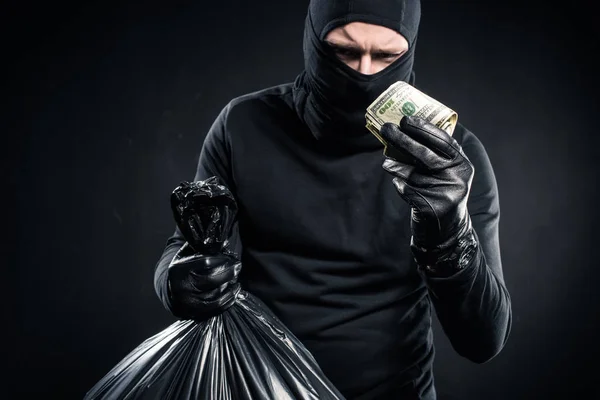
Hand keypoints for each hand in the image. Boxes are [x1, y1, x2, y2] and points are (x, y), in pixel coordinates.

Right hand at [167, 242, 241, 319]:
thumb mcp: (186, 254)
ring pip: (216, 294)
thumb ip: (200, 246)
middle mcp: (181, 288)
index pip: (205, 262)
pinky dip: (229, 299)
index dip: (221, 259)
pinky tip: (235, 291)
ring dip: (231, 286)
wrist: (171, 292)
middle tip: (238, 265)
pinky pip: (217, 307)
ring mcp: (188, 302)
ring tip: (237, 278)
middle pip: (212, 279)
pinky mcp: (195, 314)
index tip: (231, 257)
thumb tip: (222, 241)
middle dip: (229, 272)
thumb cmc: (183, 269)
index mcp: (178, 270)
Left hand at [380, 116, 473, 264]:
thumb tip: (402, 133)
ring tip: (387, 162)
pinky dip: (399, 185)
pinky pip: (407, 190)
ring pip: (412, 173)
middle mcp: (458, 178)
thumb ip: (433, 155)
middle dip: (403, 139)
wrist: (447, 231)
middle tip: (387, 129)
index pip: (444, 141)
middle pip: (425, 155)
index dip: (424, 128)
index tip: (406, 119)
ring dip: (396, 166)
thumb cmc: (440, 194)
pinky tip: (398, 183)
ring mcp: (446, 194)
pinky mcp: (432, 208)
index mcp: (463, 165)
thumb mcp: (445, 174)